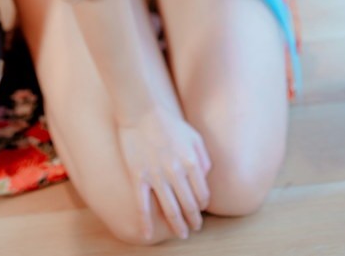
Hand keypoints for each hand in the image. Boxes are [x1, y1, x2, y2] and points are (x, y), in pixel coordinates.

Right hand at [116, 105, 211, 240]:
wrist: (141, 109)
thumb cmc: (169, 121)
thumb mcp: (194, 136)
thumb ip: (203, 158)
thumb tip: (205, 178)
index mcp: (191, 162)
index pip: (202, 194)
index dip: (202, 206)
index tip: (199, 211)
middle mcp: (176, 172)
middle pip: (188, 205)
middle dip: (193, 221)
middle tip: (194, 229)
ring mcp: (156, 175)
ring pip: (170, 209)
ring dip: (177, 225)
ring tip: (181, 234)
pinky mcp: (139, 176)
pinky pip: (142, 205)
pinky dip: (146, 222)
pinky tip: (147, 235)